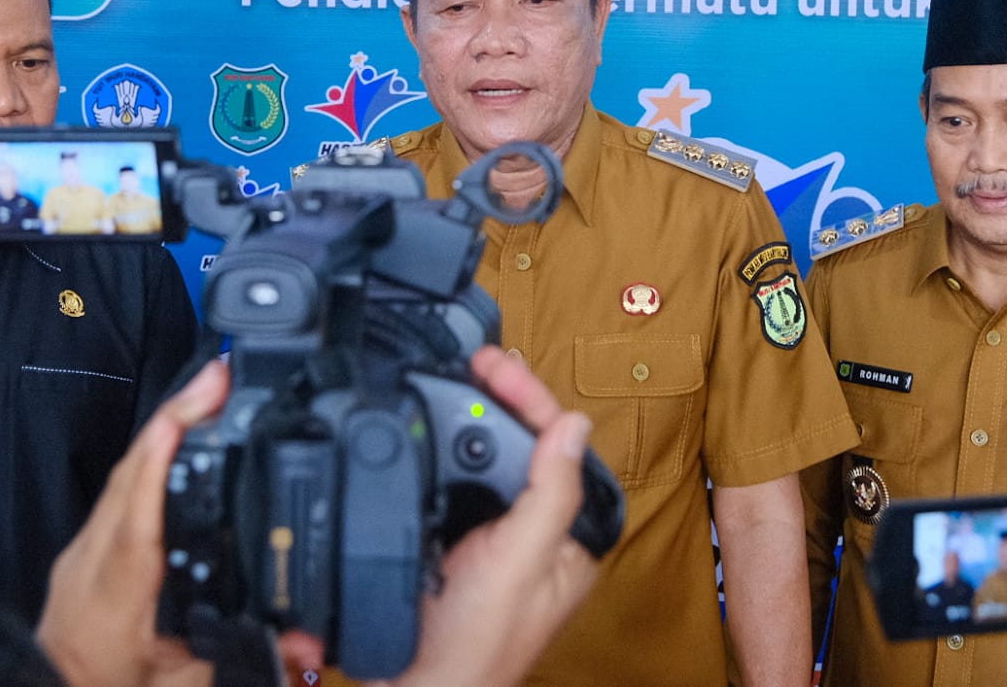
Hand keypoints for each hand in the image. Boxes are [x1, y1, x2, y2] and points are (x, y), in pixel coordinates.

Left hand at [36, 360, 227, 686]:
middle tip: (220, 375)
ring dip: (164, 425)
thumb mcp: (187, 683)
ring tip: (209, 388)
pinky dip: (150, 453)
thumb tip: (309, 645)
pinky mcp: (85, 547)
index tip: (183, 416)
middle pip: (129, 475)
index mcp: (116, 599)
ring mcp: (83, 550)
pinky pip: (118, 487)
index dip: (157, 464)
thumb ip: (250, 658)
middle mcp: (92, 564)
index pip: (137, 521)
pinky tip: (175, 430)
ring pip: (122, 474)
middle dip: (174, 416)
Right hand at [374, 344, 599, 686]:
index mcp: (566, 538)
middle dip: (500, 397)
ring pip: (490, 459)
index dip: (527, 396)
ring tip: (455, 379)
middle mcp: (536, 535)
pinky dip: (444, 450)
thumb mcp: (519, 562)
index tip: (492, 362)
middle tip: (470, 360)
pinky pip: (457, 483)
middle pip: (524, 444)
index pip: (557, 446)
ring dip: (472, 416)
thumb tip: (574, 424)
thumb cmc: (474, 647)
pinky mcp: (457, 544)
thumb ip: (550, 495)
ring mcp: (495, 539)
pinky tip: (432, 428)